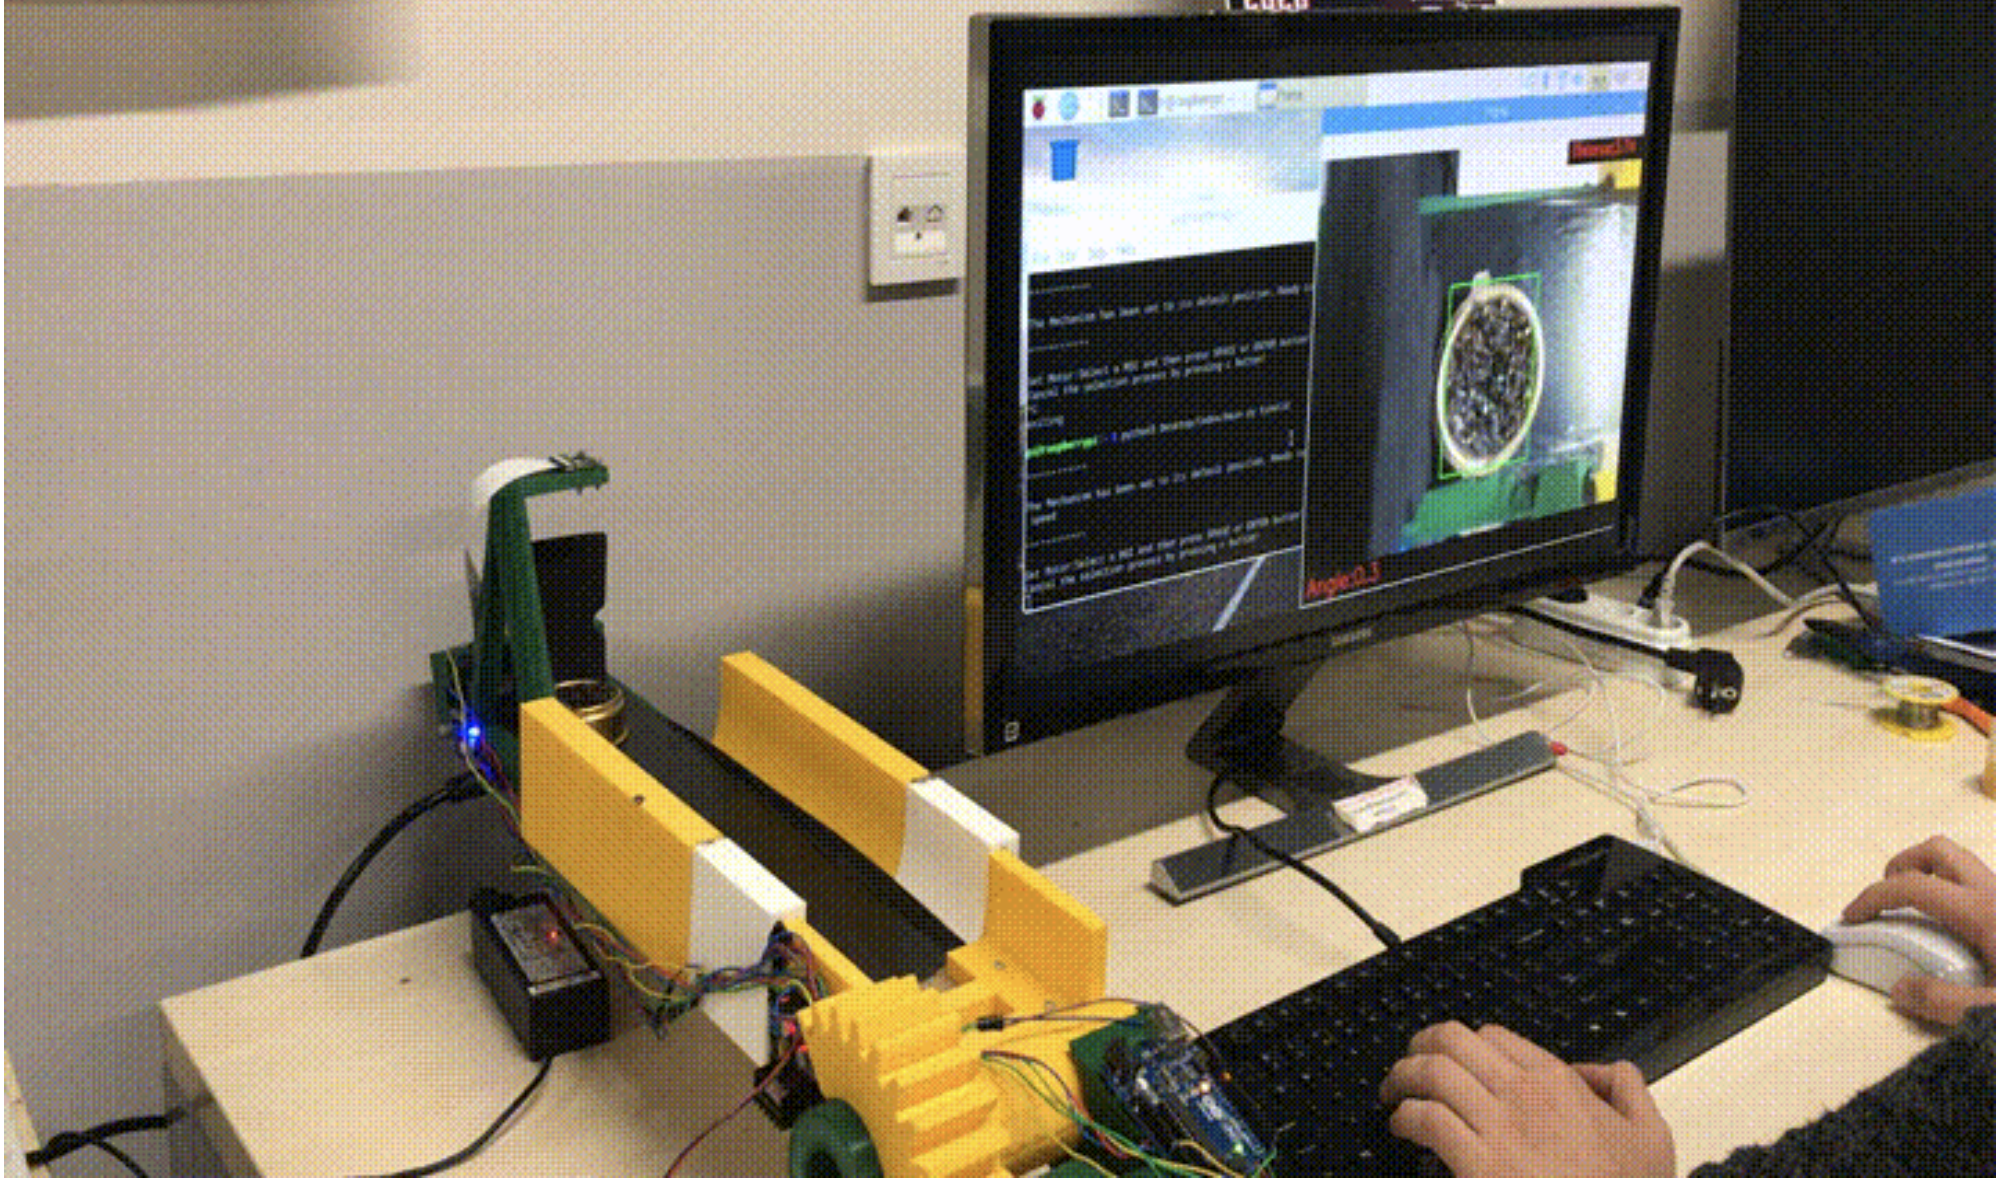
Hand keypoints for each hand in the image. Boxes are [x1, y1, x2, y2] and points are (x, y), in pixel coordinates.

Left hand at [1380, 1021, 1673, 1175]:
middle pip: (1453, 1042)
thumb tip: (1604, 1070)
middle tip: (1410, 1060)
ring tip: (1394, 1091)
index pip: (1494, 1036)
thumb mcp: (1651, 1135)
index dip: (1468, 1043)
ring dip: (1403, 1077)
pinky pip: (1427, 1120)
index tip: (1458, 1058)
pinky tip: (1401, 1126)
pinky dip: (1405, 1117)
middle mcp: (1523, 1094)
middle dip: (1423, 1045)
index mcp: (1559, 1081)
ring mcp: (1498, 1128)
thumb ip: (1629, 1089)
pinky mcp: (1477, 1166)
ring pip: (1432, 1074)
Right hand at [1841, 834, 1995, 1025]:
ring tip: (1920, 913)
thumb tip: (1899, 988)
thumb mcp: (1996, 1014)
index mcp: (1983, 912)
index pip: (1910, 886)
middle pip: (1939, 851)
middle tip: (1887, 898)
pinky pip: (1986, 888)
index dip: (1872, 897)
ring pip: (1966, 865)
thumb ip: (1944, 1002)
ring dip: (1933, 875)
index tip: (1852, 918)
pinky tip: (1965, 935)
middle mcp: (1998, 894)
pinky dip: (1961, 895)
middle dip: (1903, 865)